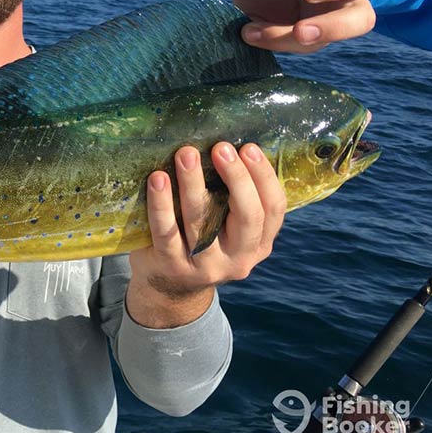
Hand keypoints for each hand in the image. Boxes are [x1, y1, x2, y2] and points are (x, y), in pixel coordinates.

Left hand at [126, 143, 284, 327]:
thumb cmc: (201, 240)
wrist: (168, 288)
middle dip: (236, 178)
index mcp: (259, 244)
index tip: (248, 147)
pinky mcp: (172, 265)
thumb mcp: (226, 226)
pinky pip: (166, 231)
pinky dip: (161, 204)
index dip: (263, 177)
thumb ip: (234, 198)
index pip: (273, 209)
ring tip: (186, 154)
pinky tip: (157, 179)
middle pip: (247, 216)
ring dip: (193, 184)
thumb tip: (230, 144)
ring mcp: (205, 266)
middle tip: (220, 147)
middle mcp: (239, 258)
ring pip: (202, 221)